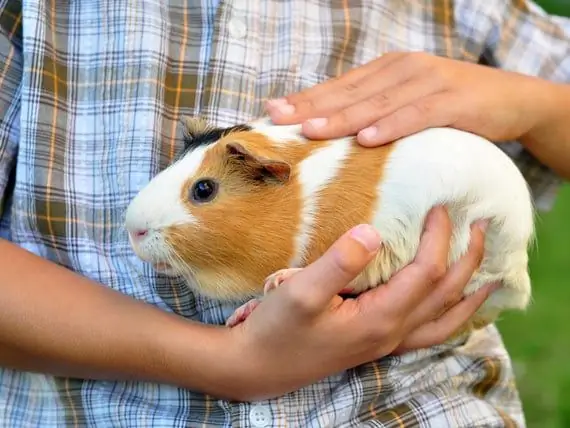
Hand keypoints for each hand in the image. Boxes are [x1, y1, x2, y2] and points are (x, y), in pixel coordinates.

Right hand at [227, 206, 497, 400]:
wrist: (260, 365)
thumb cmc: (277, 328)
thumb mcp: (300, 292)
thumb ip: (339, 262)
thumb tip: (374, 231)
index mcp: (379, 318)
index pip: (426, 272)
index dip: (438, 237)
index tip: (439, 206)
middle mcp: (392, 333)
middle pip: (446, 294)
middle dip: (468, 258)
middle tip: (482, 225)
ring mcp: (387, 342)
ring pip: (446, 319)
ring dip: (470, 291)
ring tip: (489, 270)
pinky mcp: (376, 342)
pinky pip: (431, 331)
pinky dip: (452, 316)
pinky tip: (453, 305)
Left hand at [265, 52, 554, 145]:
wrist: (512, 99)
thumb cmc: (451, 107)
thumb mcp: (408, 103)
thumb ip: (376, 111)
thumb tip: (336, 134)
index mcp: (387, 70)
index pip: (339, 87)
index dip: (306, 99)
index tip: (273, 111)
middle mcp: (402, 70)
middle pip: (349, 93)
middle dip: (311, 107)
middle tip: (278, 119)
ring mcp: (427, 82)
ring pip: (377, 103)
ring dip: (342, 118)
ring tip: (311, 131)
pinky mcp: (452, 101)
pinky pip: (417, 114)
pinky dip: (392, 126)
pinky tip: (368, 139)